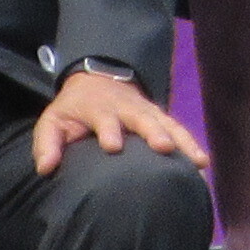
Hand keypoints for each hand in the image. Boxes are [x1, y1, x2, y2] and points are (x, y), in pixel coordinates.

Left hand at [32, 62, 200, 174]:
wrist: (97, 81)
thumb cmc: (74, 111)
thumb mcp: (53, 121)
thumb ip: (47, 143)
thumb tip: (46, 168)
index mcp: (99, 108)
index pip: (104, 118)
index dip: (109, 130)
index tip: (113, 146)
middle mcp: (127, 108)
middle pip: (142, 118)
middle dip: (153, 132)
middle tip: (162, 148)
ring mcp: (147, 112)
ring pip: (168, 124)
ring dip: (182, 141)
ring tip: (197, 161)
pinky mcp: (161, 118)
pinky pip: (180, 130)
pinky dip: (192, 145)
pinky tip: (204, 163)